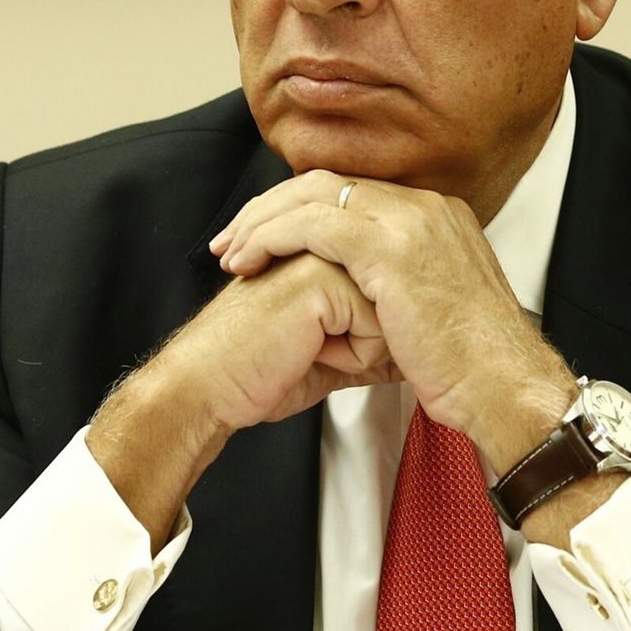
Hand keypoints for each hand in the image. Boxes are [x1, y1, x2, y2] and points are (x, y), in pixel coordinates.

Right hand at [88, 250, 394, 549]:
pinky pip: (377, 323)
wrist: (211, 388)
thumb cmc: (262, 370)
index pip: (394, 286)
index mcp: (329, 249)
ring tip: (311, 348)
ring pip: (394, 310)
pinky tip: (309, 349)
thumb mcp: (333, 353)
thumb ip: (374, 336)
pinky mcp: (319, 275)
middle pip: (400, 298)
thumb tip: (419, 347)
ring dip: (361, 347)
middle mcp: (329, 243)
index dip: (375, 333)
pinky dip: (352, 354)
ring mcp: (324, 252)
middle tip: (315, 348)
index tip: (330, 346)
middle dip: (371, 340)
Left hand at [210, 171, 576, 471]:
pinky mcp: (390, 247)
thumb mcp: (436, 308)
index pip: (351, 191)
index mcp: (437, 214)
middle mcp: (425, 206)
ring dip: (261, 222)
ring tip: (230, 253)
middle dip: (270, 209)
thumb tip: (361, 296)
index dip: (299, 210)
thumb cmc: (471, 366)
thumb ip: (400, 284)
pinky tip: (249, 260)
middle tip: (232, 240)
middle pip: (326, 183)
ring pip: (311, 195)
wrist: (504, 386)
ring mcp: (410, 220)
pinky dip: (272, 237)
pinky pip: (312, 224)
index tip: (264, 236)